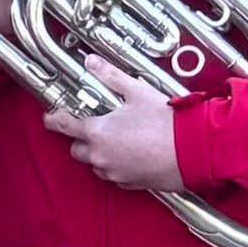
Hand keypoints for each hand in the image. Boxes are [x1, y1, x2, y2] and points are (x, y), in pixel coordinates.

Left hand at [46, 56, 184, 192]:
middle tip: (99, 126)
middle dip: (83, 139)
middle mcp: (101, 156)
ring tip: (122, 139)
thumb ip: (111, 77)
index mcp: (98, 133)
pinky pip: (115, 175)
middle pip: (77, 149)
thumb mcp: (138, 92)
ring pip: (96, 164)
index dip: (53, 119)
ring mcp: (115, 173)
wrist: (197, 150)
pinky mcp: (130, 184)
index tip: (51, 116)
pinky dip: (119, 165)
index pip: (62, 126)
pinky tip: (135, 153)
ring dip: (102, 153)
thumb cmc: (169, 122)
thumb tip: (92, 62)